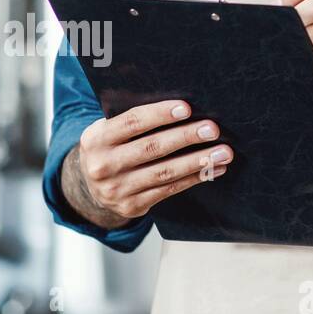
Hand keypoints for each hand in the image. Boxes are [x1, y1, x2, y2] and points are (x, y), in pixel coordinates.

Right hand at [61, 100, 233, 229]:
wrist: (90, 187)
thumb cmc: (110, 148)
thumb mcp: (108, 131)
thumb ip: (132, 121)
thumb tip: (180, 107)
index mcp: (96, 139)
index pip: (131, 122)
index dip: (160, 115)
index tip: (186, 108)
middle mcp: (103, 165)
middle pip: (152, 148)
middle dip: (186, 137)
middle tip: (212, 129)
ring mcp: (117, 189)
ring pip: (164, 172)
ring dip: (197, 161)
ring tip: (223, 152)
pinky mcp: (132, 206)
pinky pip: (169, 190)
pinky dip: (194, 178)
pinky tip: (213, 169)